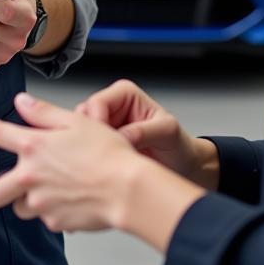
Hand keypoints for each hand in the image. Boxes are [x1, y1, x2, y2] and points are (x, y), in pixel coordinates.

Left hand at [0, 92, 141, 232]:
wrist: (125, 188)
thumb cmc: (107, 154)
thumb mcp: (76, 120)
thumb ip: (43, 112)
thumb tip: (22, 102)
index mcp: (33, 146)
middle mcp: (30, 177)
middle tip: (12, 181)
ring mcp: (41, 204)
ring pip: (20, 208)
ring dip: (28, 200)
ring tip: (52, 187)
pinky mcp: (55, 223)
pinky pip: (46, 219)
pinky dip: (55, 210)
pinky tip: (72, 197)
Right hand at [76, 79, 216, 186]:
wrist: (183, 166)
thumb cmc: (178, 146)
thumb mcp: (167, 133)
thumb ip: (144, 131)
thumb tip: (122, 136)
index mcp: (125, 94)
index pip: (97, 103)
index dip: (95, 123)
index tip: (103, 143)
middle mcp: (112, 107)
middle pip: (83, 118)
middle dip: (88, 138)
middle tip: (101, 157)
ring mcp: (104, 127)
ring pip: (80, 135)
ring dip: (89, 151)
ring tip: (105, 165)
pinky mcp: (100, 146)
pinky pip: (85, 151)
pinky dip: (90, 161)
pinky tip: (102, 170)